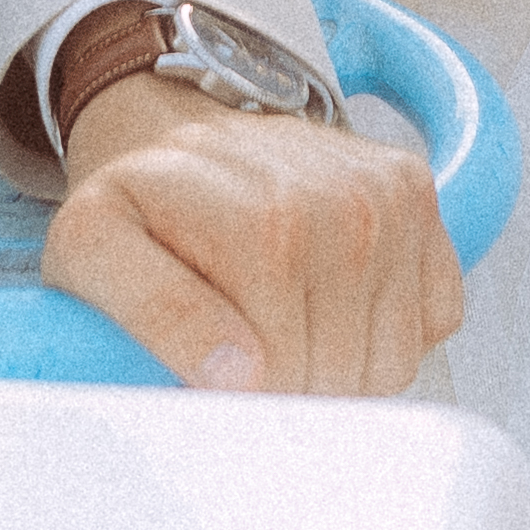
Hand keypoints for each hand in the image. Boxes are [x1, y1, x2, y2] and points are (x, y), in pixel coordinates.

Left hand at [42, 76, 461, 397]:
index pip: (288, 384)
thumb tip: (238, 376)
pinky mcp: (420, 196)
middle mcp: (343, 206)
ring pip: (393, 363)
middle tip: (242, 352)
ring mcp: (390, 199)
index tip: (215, 380)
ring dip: (341, 365)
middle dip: (291, 389)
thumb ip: (151, 312)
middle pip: (344, 379)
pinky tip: (329, 297)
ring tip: (281, 322)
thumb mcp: (94, 248)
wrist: (181, 125)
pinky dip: (388, 326)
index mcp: (267, 226)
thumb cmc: (145, 201)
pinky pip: (436, 319)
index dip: (247, 404)